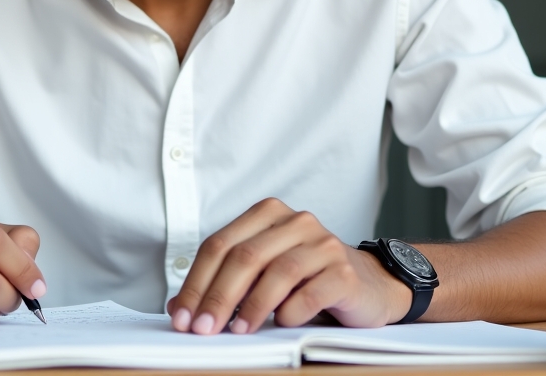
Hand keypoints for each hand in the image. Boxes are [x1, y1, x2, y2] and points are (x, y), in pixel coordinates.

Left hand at [166, 198, 410, 333]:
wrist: (368, 285)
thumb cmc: (306, 280)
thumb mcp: (261, 276)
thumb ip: (222, 285)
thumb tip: (178, 308)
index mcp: (268, 214)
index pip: (219, 245)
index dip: (196, 283)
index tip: (182, 317)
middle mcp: (296, 222)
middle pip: (245, 256)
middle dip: (217, 297)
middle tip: (203, 330)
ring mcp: (323, 244)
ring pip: (278, 271)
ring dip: (252, 306)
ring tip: (239, 331)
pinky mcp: (344, 271)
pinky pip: (311, 292)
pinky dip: (291, 311)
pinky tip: (281, 323)